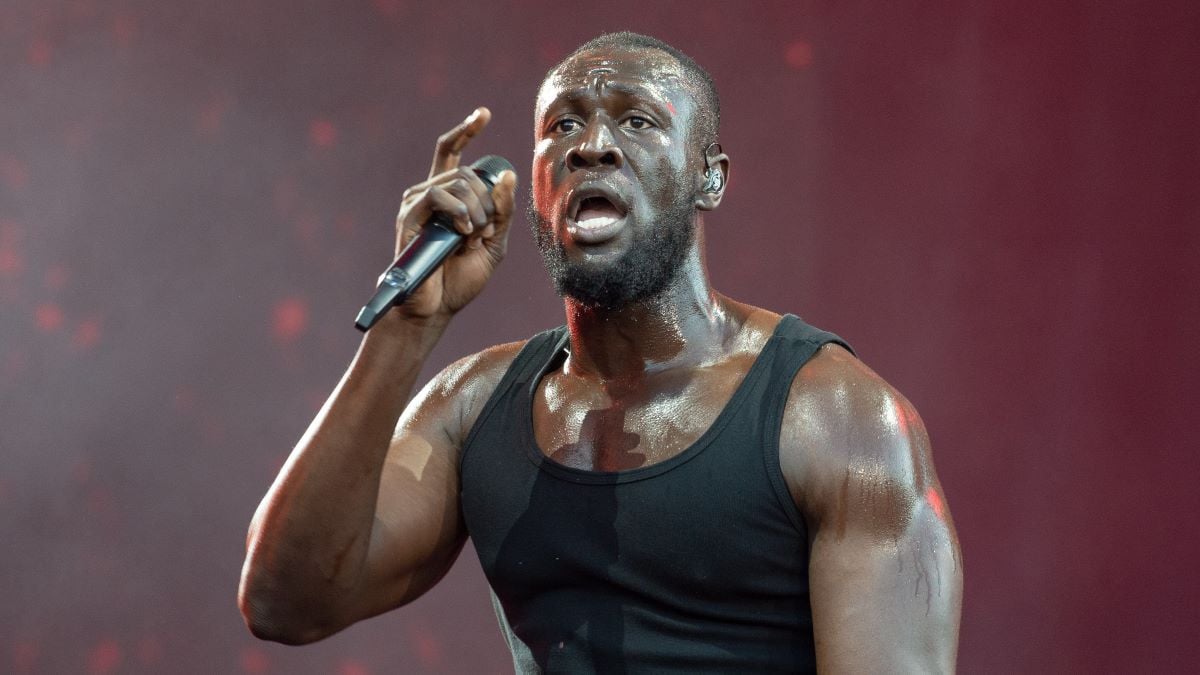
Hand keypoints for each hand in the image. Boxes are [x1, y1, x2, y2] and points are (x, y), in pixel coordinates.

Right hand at [388, 107, 516, 320]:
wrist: (436, 307)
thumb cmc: (460, 278)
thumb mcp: (494, 243)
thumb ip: (502, 211)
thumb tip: (506, 175)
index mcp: (448, 197)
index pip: (452, 151)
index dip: (466, 130)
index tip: (483, 113)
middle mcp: (429, 194)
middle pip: (468, 173)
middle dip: (487, 202)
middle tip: (483, 232)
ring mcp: (417, 203)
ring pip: (458, 184)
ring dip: (476, 212)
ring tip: (471, 237)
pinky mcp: (409, 216)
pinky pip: (439, 196)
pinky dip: (459, 212)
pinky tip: (462, 232)